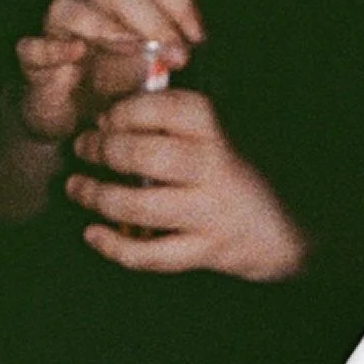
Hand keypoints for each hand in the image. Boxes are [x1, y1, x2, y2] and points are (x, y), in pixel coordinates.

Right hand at [12, 0, 204, 148]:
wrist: (74, 121)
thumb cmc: (118, 88)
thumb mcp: (156, 70)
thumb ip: (175, 51)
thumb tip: (204, 40)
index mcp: (124, 4)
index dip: (178, 1)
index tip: (200, 36)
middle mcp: (91, 8)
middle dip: (153, 19)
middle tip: (178, 54)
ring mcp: (59, 33)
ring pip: (71, 8)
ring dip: (106, 26)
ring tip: (134, 48)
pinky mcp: (34, 62)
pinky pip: (33, 47)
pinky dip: (53, 48)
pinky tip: (76, 53)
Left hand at [68, 86, 308, 280]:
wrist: (286, 229)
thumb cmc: (237, 174)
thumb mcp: (218, 137)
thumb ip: (174, 123)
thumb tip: (108, 116)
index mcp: (218, 133)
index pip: (168, 109)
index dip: (127, 110)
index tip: (106, 116)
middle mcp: (215, 169)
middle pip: (148, 156)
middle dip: (104, 150)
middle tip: (83, 147)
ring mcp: (210, 212)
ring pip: (142, 206)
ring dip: (98, 196)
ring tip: (76, 186)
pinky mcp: (206, 250)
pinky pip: (152, 255)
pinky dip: (115, 247)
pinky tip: (93, 234)